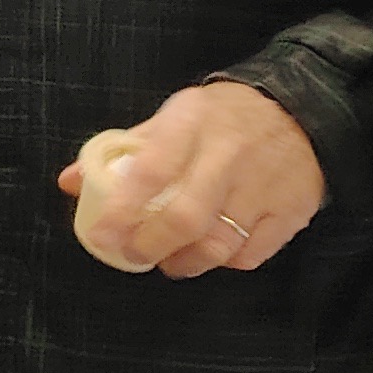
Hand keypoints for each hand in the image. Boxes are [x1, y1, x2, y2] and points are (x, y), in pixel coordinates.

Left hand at [58, 82, 324, 276]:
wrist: (303, 110)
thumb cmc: (223, 118)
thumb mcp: (173, 116)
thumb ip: (123, 151)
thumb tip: (69, 182)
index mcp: (191, 122)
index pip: (151, 169)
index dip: (121, 208)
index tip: (100, 234)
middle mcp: (228, 154)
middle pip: (186, 216)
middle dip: (151, 245)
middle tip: (132, 254)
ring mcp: (263, 186)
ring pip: (219, 243)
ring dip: (186, 262)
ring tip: (168, 262)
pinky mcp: (290, 212)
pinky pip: (251, 253)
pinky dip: (225, 262)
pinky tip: (210, 255)